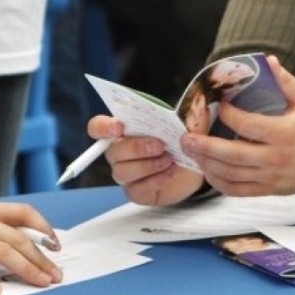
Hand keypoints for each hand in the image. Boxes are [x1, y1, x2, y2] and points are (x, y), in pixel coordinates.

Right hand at [88, 115, 202, 207]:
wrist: (196, 165)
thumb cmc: (183, 139)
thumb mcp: (187, 122)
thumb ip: (186, 112)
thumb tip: (195, 102)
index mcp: (123, 130)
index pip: (98, 127)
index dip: (103, 127)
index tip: (119, 127)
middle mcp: (119, 153)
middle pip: (112, 152)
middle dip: (136, 148)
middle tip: (160, 145)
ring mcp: (126, 173)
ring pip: (122, 172)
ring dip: (147, 165)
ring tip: (169, 159)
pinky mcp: (136, 192)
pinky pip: (136, 189)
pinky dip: (155, 180)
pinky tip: (170, 172)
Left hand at [180, 57, 294, 196]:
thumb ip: (286, 82)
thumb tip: (267, 60)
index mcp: (285, 134)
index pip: (249, 126)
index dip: (230, 115)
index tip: (220, 105)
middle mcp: (276, 158)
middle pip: (234, 155)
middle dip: (206, 147)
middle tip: (186, 137)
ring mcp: (270, 177)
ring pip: (231, 174)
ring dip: (207, 164)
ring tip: (190, 151)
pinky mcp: (267, 190)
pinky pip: (237, 190)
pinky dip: (219, 182)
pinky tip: (207, 170)